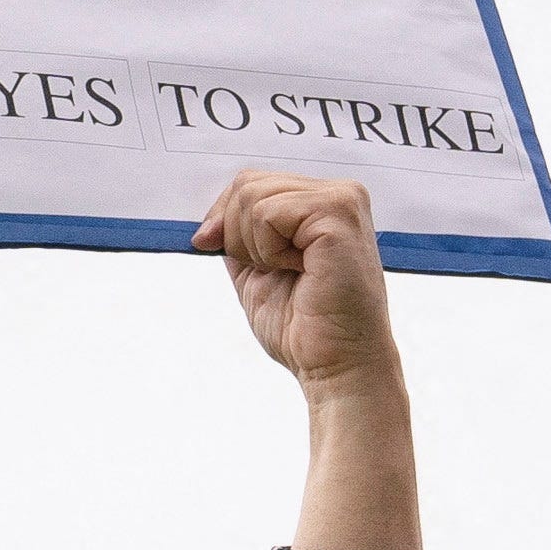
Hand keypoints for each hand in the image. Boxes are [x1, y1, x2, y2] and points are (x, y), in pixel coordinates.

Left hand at [195, 168, 397, 394]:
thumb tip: (208, 225)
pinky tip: (298, 270)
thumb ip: (237, 239)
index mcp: (323, 203)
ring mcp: (342, 200)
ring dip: (254, 246)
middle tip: (271, 272)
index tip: (209, 246)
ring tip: (290, 273)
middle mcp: (339, 194)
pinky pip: (267, 213)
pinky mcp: (338, 214)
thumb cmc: (305, 328)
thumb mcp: (257, 272)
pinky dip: (267, 250)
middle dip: (237, 235)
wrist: (337, 367)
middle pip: (248, 183)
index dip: (222, 217)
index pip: (252, 182)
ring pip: (253, 196)